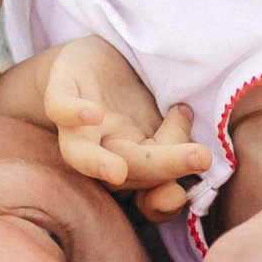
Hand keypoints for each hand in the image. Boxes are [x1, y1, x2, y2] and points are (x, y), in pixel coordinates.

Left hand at [37, 42, 209, 217]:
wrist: (96, 58)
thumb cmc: (137, 94)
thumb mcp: (166, 119)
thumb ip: (179, 145)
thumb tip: (204, 159)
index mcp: (130, 163)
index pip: (148, 192)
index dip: (163, 203)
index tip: (187, 191)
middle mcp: (101, 151)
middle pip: (126, 172)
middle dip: (162, 168)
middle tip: (201, 157)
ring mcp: (76, 126)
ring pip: (79, 154)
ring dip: (96, 165)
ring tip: (117, 171)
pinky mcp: (60, 91)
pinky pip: (58, 107)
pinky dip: (72, 113)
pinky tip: (93, 114)